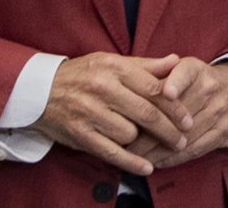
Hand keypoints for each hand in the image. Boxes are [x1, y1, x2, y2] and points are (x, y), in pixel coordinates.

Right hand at [34, 52, 193, 175]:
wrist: (40, 90)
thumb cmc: (83, 75)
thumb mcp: (112, 62)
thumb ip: (146, 65)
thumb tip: (177, 61)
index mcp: (113, 67)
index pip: (153, 89)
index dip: (175, 107)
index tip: (188, 119)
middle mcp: (102, 88)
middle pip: (146, 113)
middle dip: (169, 130)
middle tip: (182, 139)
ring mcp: (90, 112)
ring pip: (130, 133)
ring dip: (143, 141)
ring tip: (149, 142)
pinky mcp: (81, 134)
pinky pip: (112, 152)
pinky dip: (132, 163)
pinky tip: (147, 167)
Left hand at [128, 59, 227, 169]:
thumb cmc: (197, 80)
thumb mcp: (182, 67)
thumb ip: (158, 71)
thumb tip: (134, 80)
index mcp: (195, 69)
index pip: (185, 74)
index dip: (176, 83)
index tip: (166, 93)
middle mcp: (209, 89)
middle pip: (180, 113)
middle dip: (152, 130)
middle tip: (128, 143)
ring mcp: (218, 112)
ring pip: (186, 135)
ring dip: (160, 149)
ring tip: (137, 157)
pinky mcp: (222, 133)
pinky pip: (196, 149)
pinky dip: (175, 158)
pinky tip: (158, 162)